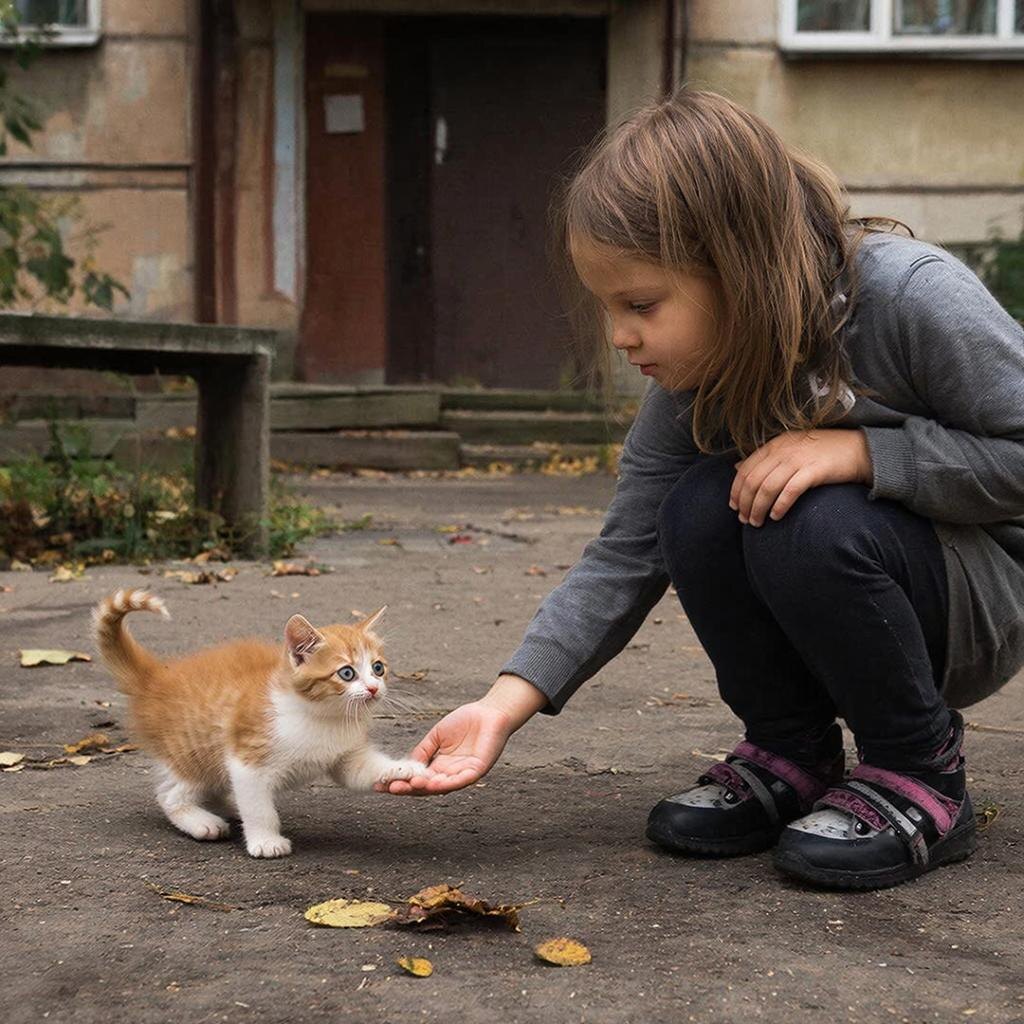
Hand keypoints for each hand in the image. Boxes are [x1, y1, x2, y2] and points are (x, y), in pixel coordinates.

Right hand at [375, 675, 546, 796]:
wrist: (490, 712)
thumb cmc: (466, 722)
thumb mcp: (436, 737)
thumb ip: (423, 751)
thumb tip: (406, 766)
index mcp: (440, 767)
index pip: (417, 780)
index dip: (399, 782)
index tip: (380, 783)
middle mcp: (450, 774)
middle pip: (426, 788)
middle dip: (407, 789)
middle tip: (390, 788)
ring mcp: (463, 774)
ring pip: (441, 787)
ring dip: (424, 788)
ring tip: (408, 786)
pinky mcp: (477, 770)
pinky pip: (460, 780)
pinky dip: (446, 783)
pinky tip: (433, 782)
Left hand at [730, 428, 872, 527]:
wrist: (859, 449)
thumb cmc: (822, 452)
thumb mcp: (789, 448)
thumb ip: (764, 458)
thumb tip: (736, 467)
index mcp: (775, 445)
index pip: (745, 469)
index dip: (736, 490)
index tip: (733, 506)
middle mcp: (783, 450)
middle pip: (753, 480)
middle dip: (745, 503)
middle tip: (744, 520)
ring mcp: (799, 459)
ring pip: (767, 487)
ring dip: (758, 508)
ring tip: (757, 523)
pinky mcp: (815, 470)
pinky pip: (790, 490)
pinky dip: (780, 506)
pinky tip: (776, 517)